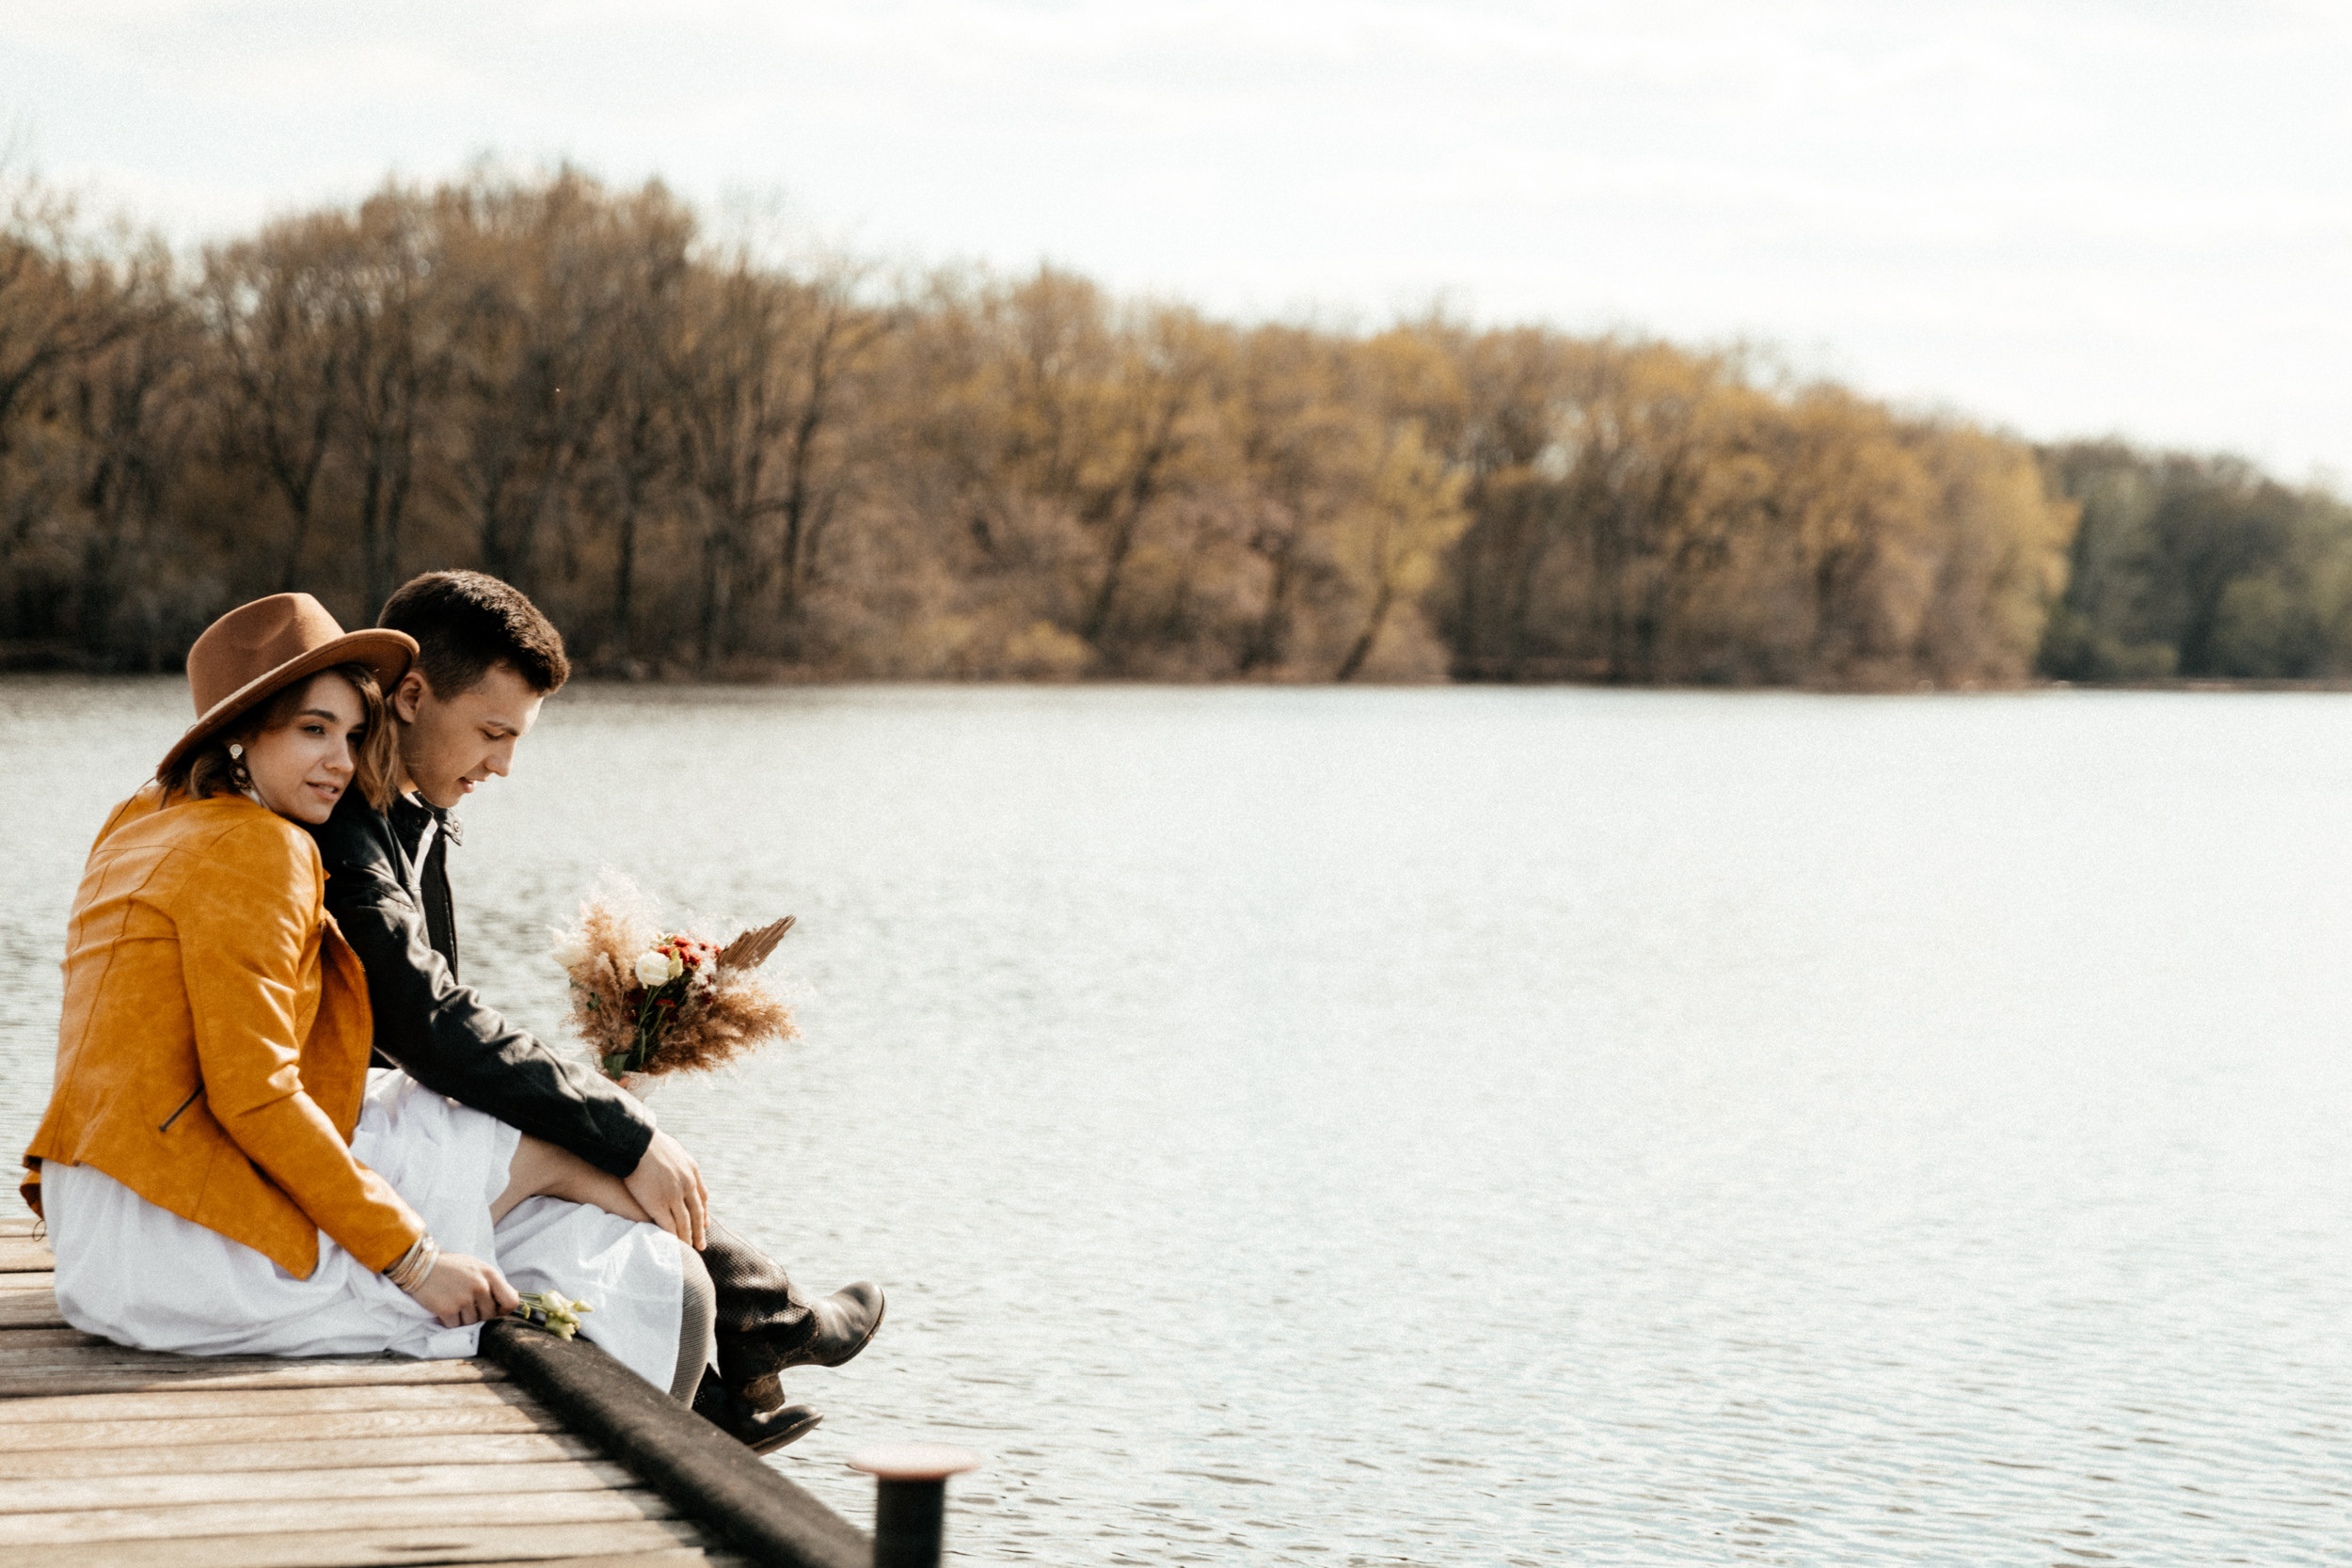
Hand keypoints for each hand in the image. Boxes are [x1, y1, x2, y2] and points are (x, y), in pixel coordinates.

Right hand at [408, 1250, 518, 1328]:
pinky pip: (455, 1326)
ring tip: (453, 1303)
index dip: (504, 1310)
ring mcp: (464, 1298)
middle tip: (466, 1305)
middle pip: (490, 1315)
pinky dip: (449, 1321)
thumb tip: (512, 1300)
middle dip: (479, 1314)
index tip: (496, 1310)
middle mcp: (480, 1286)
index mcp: (489, 1274)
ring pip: (472, 1322)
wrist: (420, 1265)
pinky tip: (443, 1308)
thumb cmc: (450, 1266)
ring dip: (463, 1318)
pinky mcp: (447, 1310)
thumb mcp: (476, 1266)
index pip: (511, 1301)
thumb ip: (492, 1282)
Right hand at [624, 1129, 709, 1249]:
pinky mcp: (657, 1204)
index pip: (702, 1196)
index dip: (703, 1212)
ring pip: (685, 1222)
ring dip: (688, 1238)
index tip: (705, 1224)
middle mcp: (687, 1184)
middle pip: (696, 1212)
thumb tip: (676, 1162)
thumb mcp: (672, 1148)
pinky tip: (673, 1246)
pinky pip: (669, 1225)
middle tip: (701, 1244)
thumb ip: (677, 1160)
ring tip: (689, 1249)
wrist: (636, 1143)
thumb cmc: (648, 1143)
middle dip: (700, 1230)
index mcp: (691, 1170)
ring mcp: (673, 1195)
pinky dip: (673, 1237)